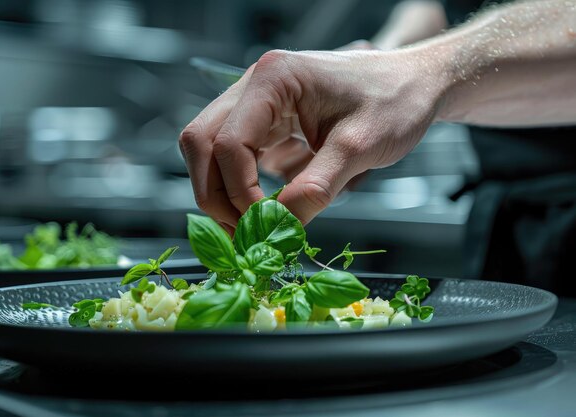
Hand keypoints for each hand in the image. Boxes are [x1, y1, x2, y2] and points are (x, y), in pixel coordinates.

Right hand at [179, 48, 445, 226]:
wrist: (412, 85)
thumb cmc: (394, 102)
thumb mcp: (359, 148)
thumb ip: (315, 188)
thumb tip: (277, 228)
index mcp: (274, 80)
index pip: (229, 143)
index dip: (241, 193)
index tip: (266, 227)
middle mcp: (253, 84)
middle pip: (200, 142)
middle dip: (215, 194)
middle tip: (241, 234)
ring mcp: (254, 100)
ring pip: (206, 148)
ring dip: (219, 190)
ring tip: (246, 226)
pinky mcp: (263, 119)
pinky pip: (229, 152)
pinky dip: (235, 183)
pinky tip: (257, 207)